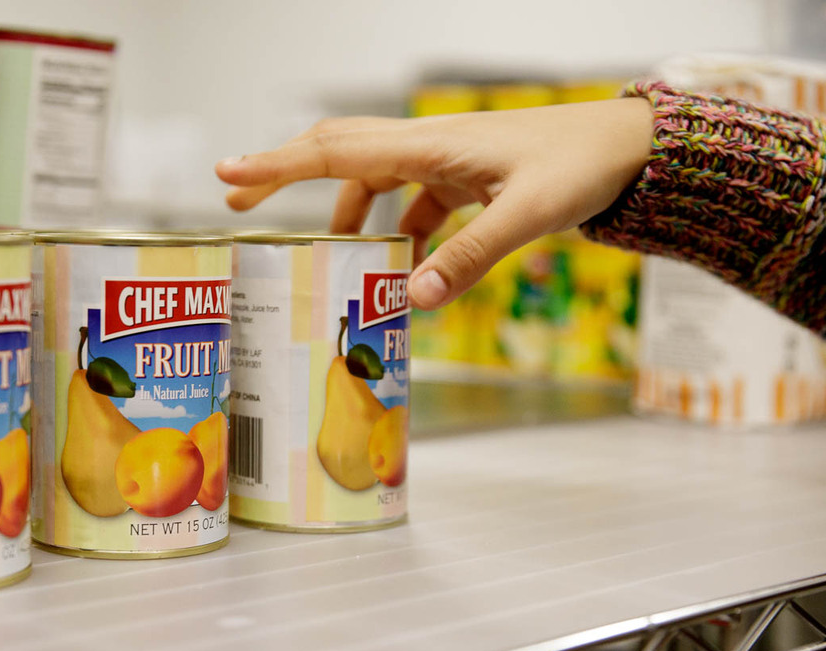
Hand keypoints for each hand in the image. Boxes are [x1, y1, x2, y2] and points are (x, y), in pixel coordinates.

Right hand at [214, 99, 652, 310]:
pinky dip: (395, 232)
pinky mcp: (463, 179)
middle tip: (240, 203)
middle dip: (286, 176)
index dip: (277, 166)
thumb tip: (412, 298)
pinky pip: (411, 202)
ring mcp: (444, 160)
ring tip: (323, 254)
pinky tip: (400, 267)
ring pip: (371, 178)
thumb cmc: (584, 164)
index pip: (335, 151)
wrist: (631, 146)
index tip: (227, 176)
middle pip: (337, 152)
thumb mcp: (527, 214)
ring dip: (342, 211)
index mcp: (430, 144)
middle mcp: (427, 145)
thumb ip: (470, 256)